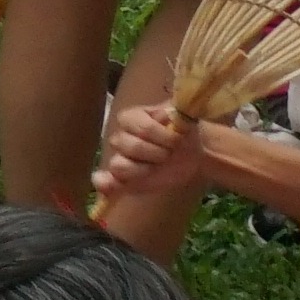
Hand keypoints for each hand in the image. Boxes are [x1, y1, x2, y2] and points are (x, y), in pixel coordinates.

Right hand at [95, 95, 208, 220]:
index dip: (160, 134)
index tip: (177, 139)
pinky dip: (107, 184)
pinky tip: (110, 187)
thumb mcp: (183, 117)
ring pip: (119, 165)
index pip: (140, 126)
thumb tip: (167, 115)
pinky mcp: (124, 180)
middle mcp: (122, 136)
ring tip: (157, 167)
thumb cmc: (183, 133)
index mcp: (133, 117)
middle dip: (156, 153)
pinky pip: (107, 181)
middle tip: (170, 154)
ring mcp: (121, 158)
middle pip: (130, 146)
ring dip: (142, 169)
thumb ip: (174, 112)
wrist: (193, 155)